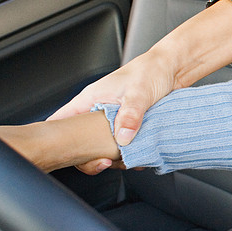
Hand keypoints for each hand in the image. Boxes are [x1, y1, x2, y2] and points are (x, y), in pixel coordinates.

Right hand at [47, 51, 177, 172]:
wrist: (174, 68)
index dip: (58, 141)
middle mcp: (98, 112)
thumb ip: (130, 114)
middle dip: (92, 157)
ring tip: (128, 159)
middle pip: (81, 144)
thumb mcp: (139, 91)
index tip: (69, 155)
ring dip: (115, 159)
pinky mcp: (129, 129)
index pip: (61, 121)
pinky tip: (141, 156)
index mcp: (90, 100)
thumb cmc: (151, 69)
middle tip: (106, 162)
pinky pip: (123, 149)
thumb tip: (122, 138)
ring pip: (103, 149)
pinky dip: (131, 156)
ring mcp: (113, 122)